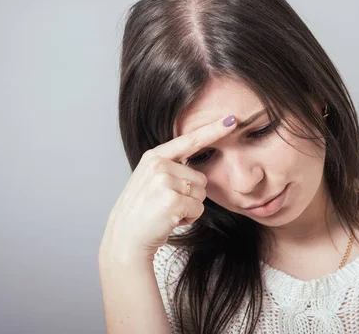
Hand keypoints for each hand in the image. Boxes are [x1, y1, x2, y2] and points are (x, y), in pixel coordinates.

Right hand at [99, 115, 236, 261]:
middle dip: (191, 195)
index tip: (232, 119)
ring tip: (167, 212)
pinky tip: (170, 220)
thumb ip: (171, 168)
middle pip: (201, 177)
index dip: (213, 129)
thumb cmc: (142, 212)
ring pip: (201, 194)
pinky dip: (189, 218)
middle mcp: (159, 165)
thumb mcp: (150, 180)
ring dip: (190, 207)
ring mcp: (164, 181)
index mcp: (154, 157)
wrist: (125, 238)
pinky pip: (199, 208)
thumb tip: (199, 168)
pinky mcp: (173, 200)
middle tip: (167, 204)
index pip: (190, 140)